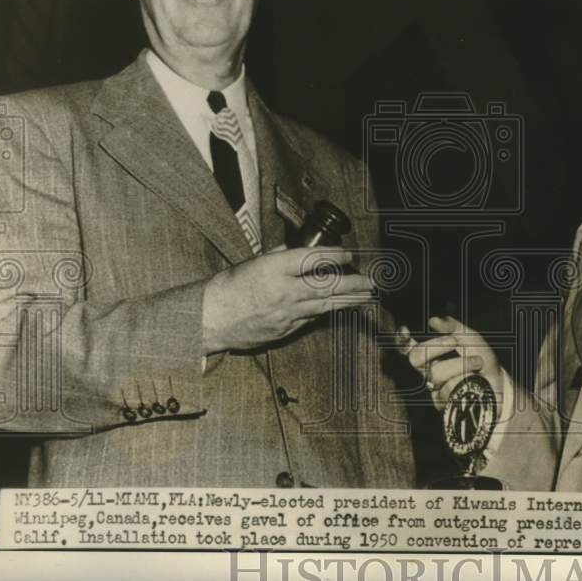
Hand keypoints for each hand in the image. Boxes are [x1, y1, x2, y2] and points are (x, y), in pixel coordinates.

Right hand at [202, 247, 375, 352]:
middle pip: (325, 286)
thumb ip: (278, 258)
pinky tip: (341, 308)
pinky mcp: (285, 330)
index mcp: (273, 269)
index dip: (333, 256)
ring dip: (348, 300)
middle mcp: (283, 291)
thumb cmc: (226, 288)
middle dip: (352, 283)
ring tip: (367, 296)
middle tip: (372, 281)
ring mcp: (286, 314)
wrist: (208, 320)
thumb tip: (298, 252)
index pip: (311, 259)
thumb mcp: (252, 263)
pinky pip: (311, 319)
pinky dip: (327, 312)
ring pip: (324, 306)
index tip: (349, 255)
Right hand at [403, 316, 504, 410]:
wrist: (500, 386)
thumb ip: (454, 328)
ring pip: (436, 373)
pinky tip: (475, 381)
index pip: (409, 348)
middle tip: (455, 342)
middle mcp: (429, 372)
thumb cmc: (484, 362)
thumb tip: (433, 320)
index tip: (405, 330)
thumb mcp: (472, 339)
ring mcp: (435, 389)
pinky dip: (466, 379)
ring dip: (461, 364)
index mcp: (432, 355)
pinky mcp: (444, 404)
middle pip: (416, 357)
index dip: (401, 340)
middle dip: (436, 345)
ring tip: (477, 363)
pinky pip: (448, 389)